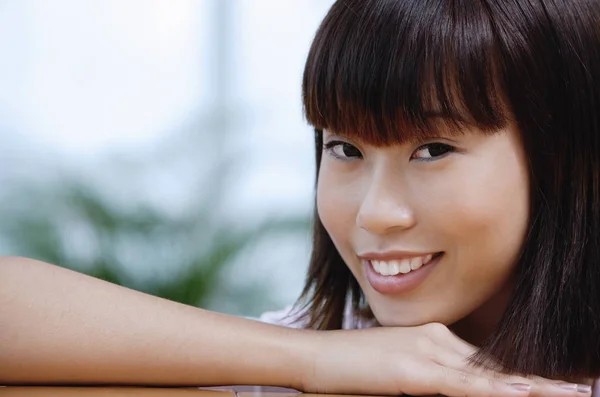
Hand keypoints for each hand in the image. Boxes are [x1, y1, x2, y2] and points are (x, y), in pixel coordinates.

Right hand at [300, 322, 591, 396]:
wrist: (315, 355)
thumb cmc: (348, 365)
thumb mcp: (393, 367)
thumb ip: (422, 373)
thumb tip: (440, 381)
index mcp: (433, 338)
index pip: (485, 362)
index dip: (522, 377)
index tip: (556, 384)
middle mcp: (437, 340)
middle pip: (495, 367)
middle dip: (540, 383)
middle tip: (581, 389)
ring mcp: (427, 353)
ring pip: (488, 376)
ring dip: (534, 388)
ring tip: (574, 393)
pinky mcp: (415, 371)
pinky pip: (463, 385)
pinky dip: (496, 391)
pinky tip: (525, 394)